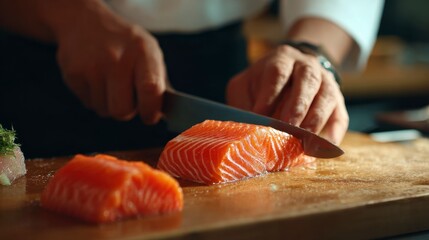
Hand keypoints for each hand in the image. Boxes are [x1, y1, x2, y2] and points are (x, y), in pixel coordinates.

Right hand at [52, 1, 165, 123]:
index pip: (150, 89)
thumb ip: (159, 82)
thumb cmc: (126, 44)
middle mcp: (116, 58)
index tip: (150, 116)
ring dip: (110, 104)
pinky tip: (96, 79)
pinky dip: (95, 98)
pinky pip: (89, 104)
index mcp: (142, 51)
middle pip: (123, 111)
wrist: (86, 22)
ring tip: (110, 84)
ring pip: (105, 111)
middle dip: (128, 111)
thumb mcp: (149, 52)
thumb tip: (163, 113)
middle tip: (128, 100)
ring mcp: (92, 66)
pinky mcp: (73, 73)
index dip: (151, 110)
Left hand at [226, 45, 348, 144]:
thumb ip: (243, 100)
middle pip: (308, 81)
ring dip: (316, 120)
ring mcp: (326, 83)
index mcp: (282, 59)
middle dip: (298, 105)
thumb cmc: (262, 84)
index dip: (270, 94)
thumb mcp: (246, 85)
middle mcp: (308, 67)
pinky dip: (333, 134)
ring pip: (326, 97)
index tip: (259, 115)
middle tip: (288, 127)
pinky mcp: (337, 104)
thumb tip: (246, 127)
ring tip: (304, 141)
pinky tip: (322, 149)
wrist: (292, 71)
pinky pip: (339, 117)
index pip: (278, 72)